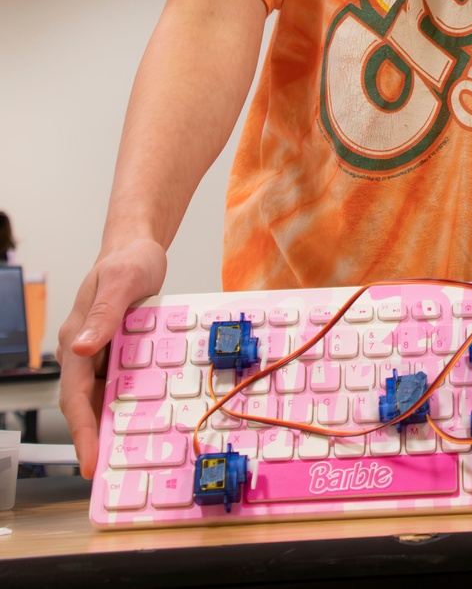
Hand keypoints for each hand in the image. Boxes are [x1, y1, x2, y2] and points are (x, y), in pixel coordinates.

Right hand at [57, 239, 166, 477]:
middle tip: (115, 473)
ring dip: (115, 425)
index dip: (81, 432)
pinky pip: (121, 384)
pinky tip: (149, 419)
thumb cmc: (128, 259)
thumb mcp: (121, 281)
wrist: (137, 246)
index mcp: (77, 339)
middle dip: (97, 440)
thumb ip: (104, 314)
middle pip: (87, 405)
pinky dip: (131, 403)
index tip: (90, 463)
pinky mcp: (117, 352)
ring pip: (103, 399)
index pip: (74, 395)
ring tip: (134, 456)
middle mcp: (84, 352)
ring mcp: (100, 353)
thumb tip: (83, 348)